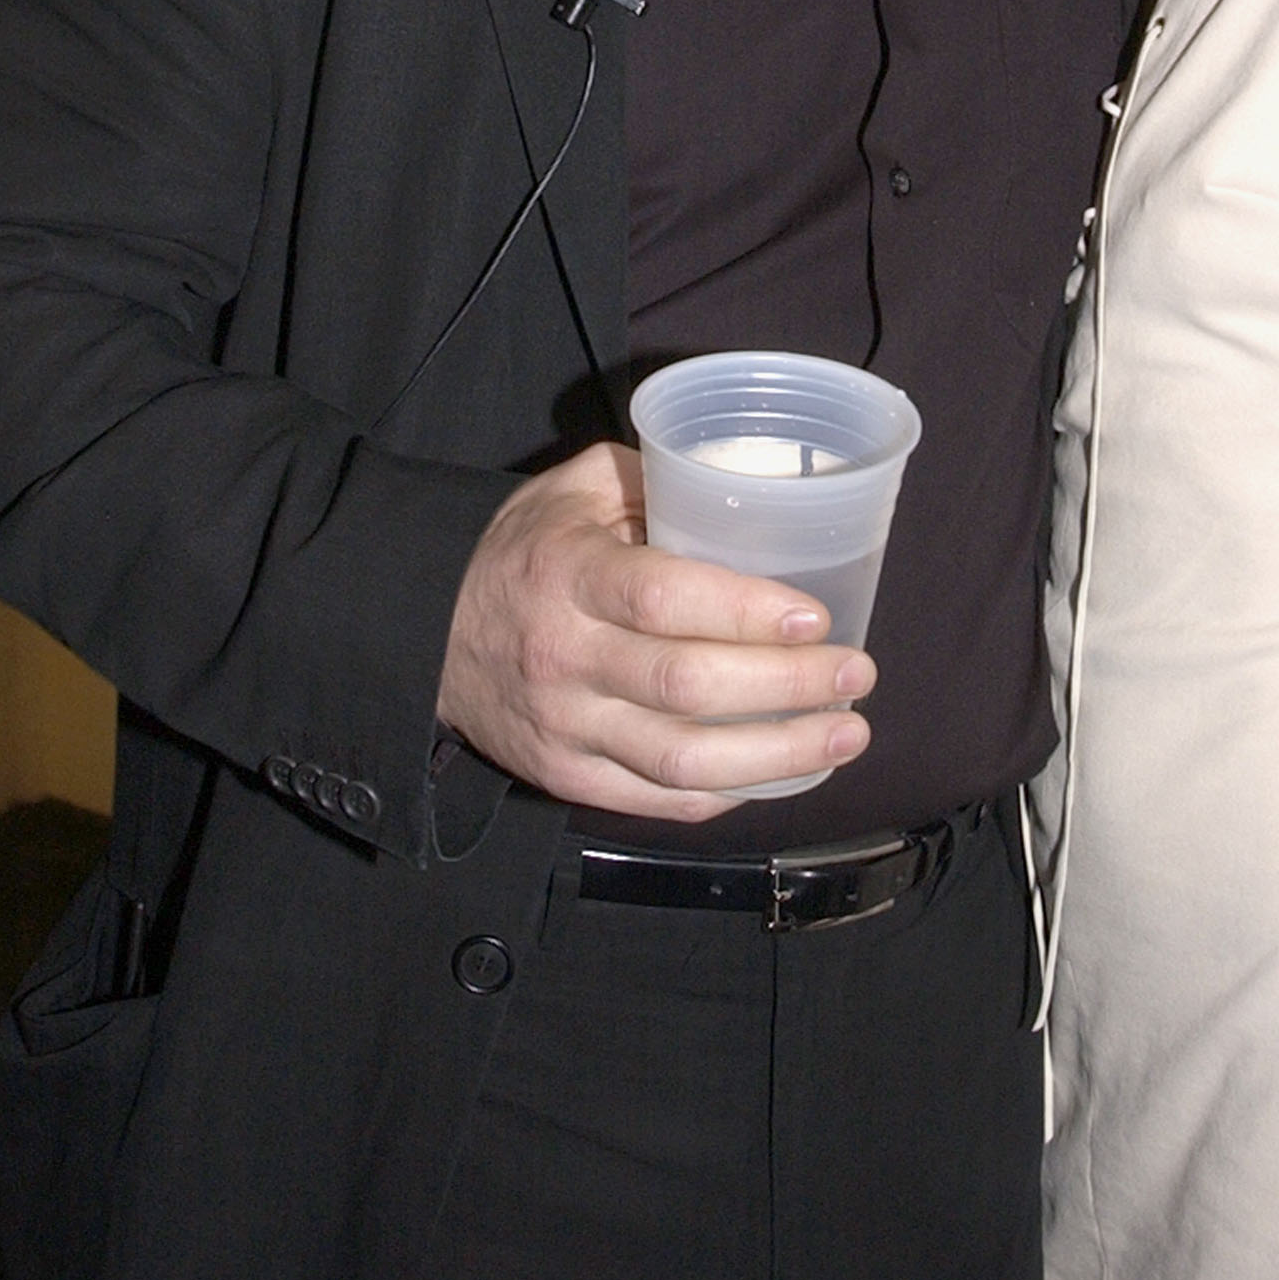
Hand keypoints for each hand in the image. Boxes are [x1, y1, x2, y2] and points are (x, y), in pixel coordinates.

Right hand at [438, 441, 874, 818]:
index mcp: (569, 575)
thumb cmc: (521, 551)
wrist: (422, 632)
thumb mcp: (573, 489)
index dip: (746, 612)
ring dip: (778, 755)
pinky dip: (725, 793)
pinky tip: (780, 772)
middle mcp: (566, 658)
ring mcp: (565, 728)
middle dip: (787, 686)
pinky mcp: (565, 776)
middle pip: (688, 688)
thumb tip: (744, 480)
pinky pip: (657, 801)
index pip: (664, 600)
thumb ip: (652, 478)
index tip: (815, 615)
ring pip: (681, 761)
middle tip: (856, 673)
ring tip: (846, 733)